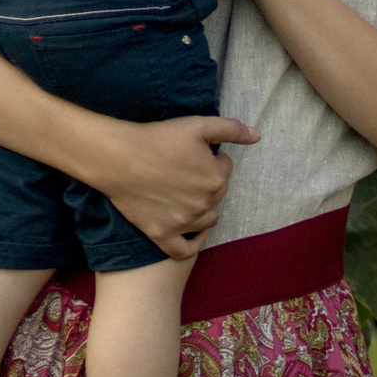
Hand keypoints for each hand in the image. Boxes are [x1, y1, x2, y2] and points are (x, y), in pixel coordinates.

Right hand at [90, 112, 260, 258]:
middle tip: (188, 171)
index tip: (196, 153)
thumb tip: (257, 136)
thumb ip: (231, 129)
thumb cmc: (158, 138)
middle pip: (218, 195)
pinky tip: (194, 233)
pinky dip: (194, 244)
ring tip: (188, 195)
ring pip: (207, 221)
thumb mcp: (198, 126)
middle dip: (209, 182)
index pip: (226, 169)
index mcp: (216, 178)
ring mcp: (184, 223)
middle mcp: (204, 204)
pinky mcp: (162, 235)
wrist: (119, 158)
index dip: (213, 159)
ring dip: (204, 209)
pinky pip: (185, 250)